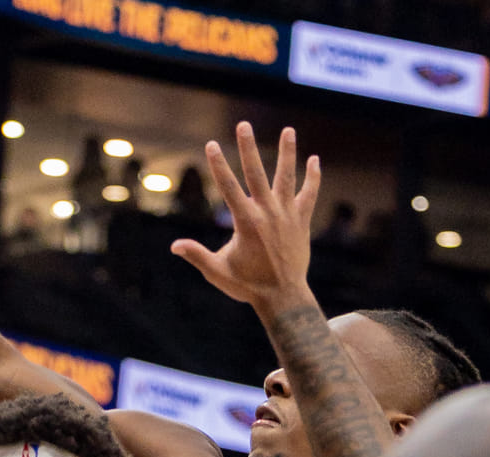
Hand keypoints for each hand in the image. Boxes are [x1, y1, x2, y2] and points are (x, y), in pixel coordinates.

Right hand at [172, 123, 321, 310]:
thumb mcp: (218, 272)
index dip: (218, 165)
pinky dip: (313, 177)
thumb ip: (197, 255)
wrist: (284, 298)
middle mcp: (267, 213)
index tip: (211, 144)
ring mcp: (287, 215)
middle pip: (256, 173)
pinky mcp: (301, 221)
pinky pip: (309, 195)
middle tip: (244, 125)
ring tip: (288, 130)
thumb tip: (174, 246)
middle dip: (248, 147)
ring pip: (287, 178)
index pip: (228, 187)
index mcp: (246, 222)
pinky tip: (315, 160)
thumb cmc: (248, 286)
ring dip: (287, 153)